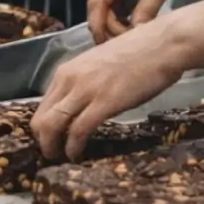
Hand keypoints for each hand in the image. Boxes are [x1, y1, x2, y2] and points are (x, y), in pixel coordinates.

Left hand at [31, 17, 186, 160]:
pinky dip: (74, 147)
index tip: (51, 141)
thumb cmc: (138, 53)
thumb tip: (79, 104)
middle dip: (44, 142)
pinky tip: (77, 155)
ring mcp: (86, 90)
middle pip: (41, 119)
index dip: (42, 129)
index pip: (42, 106)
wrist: (163, 44)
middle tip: (53, 155)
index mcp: (67, 70)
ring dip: (53, 147)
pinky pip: (78, 130)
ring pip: (52, 126)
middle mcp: (70, 79)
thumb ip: (85, 82)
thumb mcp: (99, 66)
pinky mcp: (104, 102)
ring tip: (62, 158)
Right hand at [86, 0, 191, 44]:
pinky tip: (136, 32)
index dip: (100, 27)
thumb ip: (146, 10)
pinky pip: (112, 15)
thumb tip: (135, 35)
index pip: (96, 3)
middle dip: (112, 31)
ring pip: (104, 16)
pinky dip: (121, 25)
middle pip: (98, 13)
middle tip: (134, 45)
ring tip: (137, 40)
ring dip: (117, 30)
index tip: (110, 48)